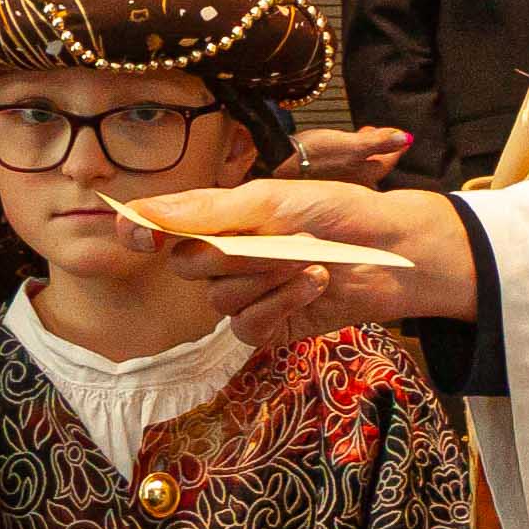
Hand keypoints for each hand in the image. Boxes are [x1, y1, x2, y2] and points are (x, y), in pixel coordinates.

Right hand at [112, 181, 476, 346]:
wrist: (393, 250)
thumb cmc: (337, 212)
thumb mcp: (272, 200)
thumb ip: (206, 211)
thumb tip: (140, 214)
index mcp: (219, 220)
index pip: (160, 228)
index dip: (140, 230)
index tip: (134, 233)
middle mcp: (224, 259)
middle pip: (187, 267)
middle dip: (231, 254)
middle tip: (278, 240)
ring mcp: (245, 296)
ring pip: (220, 299)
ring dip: (267, 278)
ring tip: (310, 260)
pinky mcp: (268, 328)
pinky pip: (248, 327)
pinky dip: (280, 303)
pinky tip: (312, 284)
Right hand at [286, 125, 412, 185]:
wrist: (274, 165)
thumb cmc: (312, 155)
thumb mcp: (350, 145)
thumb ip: (379, 142)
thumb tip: (407, 138)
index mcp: (366, 177)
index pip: (390, 159)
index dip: (395, 142)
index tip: (397, 130)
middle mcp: (355, 184)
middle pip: (375, 164)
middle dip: (379, 147)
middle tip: (378, 131)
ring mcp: (338, 182)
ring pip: (358, 165)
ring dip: (362, 150)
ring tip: (359, 136)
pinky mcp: (321, 178)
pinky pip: (342, 166)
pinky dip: (345, 155)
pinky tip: (339, 150)